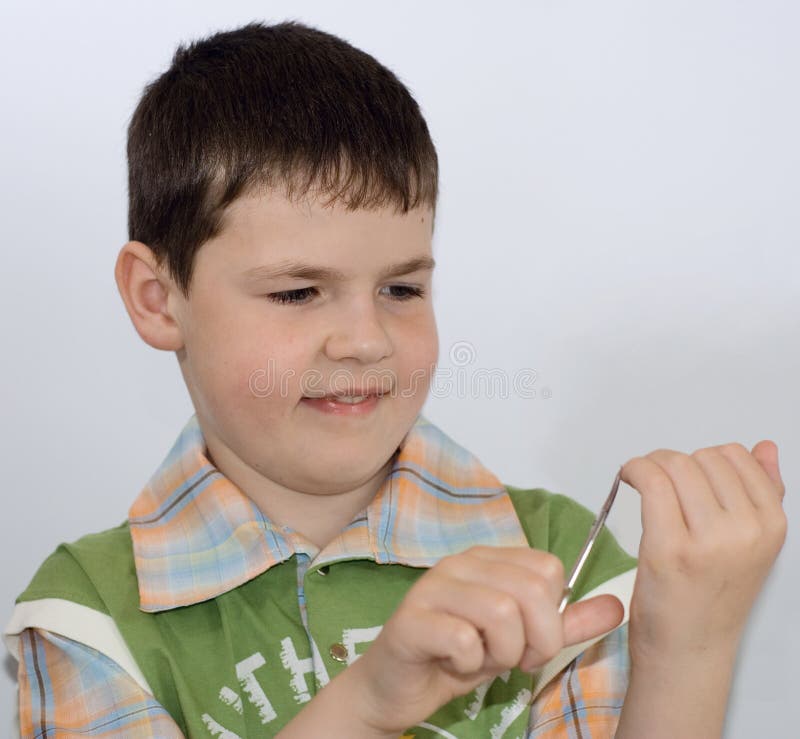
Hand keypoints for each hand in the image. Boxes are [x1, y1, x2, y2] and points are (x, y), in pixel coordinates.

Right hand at [345, 545, 624, 734]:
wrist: (398, 685)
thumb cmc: (459, 656)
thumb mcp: (521, 641)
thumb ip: (566, 623)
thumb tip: (617, 605)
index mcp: (489, 560)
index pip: (548, 569)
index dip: (550, 616)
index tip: (529, 641)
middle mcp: (461, 563)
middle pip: (532, 590)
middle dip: (533, 640)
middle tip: (510, 657)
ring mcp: (433, 586)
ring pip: (502, 613)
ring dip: (501, 654)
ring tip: (482, 660)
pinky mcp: (412, 617)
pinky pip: (464, 638)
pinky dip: (470, 663)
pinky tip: (454, 662)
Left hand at [620, 440, 786, 668]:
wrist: (690, 649)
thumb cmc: (712, 596)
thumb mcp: (751, 544)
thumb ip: (764, 492)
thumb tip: (765, 446)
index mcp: (772, 525)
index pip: (736, 456)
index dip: (703, 459)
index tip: (685, 475)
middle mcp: (747, 531)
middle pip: (702, 457)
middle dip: (675, 462)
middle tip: (660, 483)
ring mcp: (709, 541)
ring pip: (675, 464)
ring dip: (652, 464)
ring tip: (644, 483)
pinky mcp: (670, 548)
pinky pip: (650, 480)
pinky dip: (634, 469)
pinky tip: (628, 478)